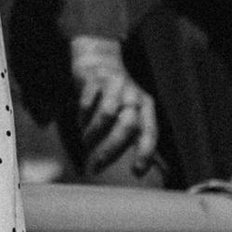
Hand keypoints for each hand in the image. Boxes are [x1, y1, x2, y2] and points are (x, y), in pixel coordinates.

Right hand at [67, 36, 160, 179]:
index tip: (137, 171)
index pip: (150, 131)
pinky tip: (80, 123)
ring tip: (86, 143)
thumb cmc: (116, 96)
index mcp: (146, 106)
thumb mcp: (130, 109)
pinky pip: (88, 102)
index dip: (145, 152)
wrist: (99, 59)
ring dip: (93, 134)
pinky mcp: (95, 79)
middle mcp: (133, 95)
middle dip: (111, 149)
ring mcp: (114, 86)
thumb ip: (133, 132)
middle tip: (96, 166)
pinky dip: (82, 117)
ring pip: (107, 114)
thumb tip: (134, 172)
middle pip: (127, 125)